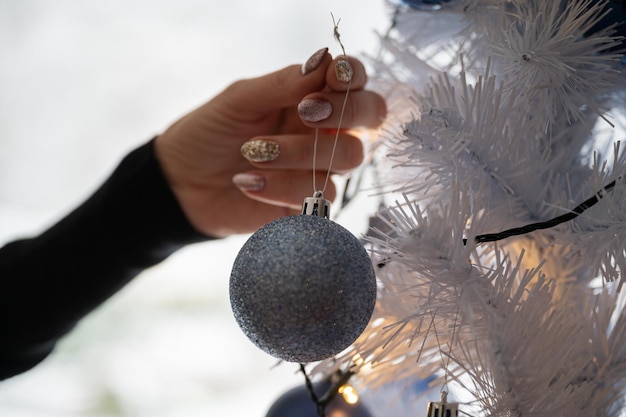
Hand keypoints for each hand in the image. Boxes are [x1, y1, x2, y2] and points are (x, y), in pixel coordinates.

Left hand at [155, 48, 386, 237]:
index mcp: (312, 98)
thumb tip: (325, 61)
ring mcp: (319, 168)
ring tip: (252, 152)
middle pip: (370, 117)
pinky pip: (317, 194)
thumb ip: (284, 83)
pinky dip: (278, 186)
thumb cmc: (210, 133)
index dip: (353, 77)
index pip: (356, 81)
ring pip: (346, 156)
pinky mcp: (309, 203)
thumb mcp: (240, 99)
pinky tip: (245, 182)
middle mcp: (324, 132)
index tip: (330, 78)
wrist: (182, 183)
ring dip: (299, 152)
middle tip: (306, 112)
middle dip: (344, 111)